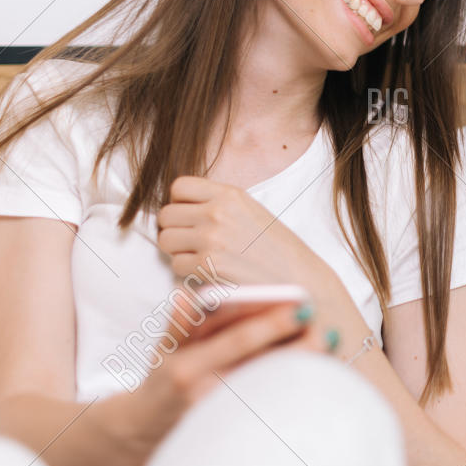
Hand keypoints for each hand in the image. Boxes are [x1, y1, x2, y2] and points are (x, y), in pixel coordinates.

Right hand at [109, 291, 313, 464]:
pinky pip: (269, 410)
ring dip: (301, 370)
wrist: (145, 434)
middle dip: (299, 350)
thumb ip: (180, 325)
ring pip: (271, 391)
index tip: (301, 307)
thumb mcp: (164, 351)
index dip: (272, 323)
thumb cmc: (161, 383)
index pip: (237, 341)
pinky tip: (312, 375)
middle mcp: (206, 395)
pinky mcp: (233, 433)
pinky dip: (292, 392)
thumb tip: (186, 295)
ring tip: (326, 348)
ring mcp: (221, 417)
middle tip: (328, 331)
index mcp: (187, 368)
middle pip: (263, 369)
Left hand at [154, 175, 369, 358]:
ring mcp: (211, 238)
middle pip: (166, 215)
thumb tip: (182, 209)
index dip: (179, 204)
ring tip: (200, 259)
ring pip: (166, 240)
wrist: (300, 279)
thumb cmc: (277, 251)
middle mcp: (217, 212)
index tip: (190, 218)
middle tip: (192, 244)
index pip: (179, 187)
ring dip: (178, 252)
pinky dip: (187, 273)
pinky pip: (176, 265)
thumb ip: (219, 205)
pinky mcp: (208, 265)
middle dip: (175, 231)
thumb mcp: (252, 212)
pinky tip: (208, 274)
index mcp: (229, 195)